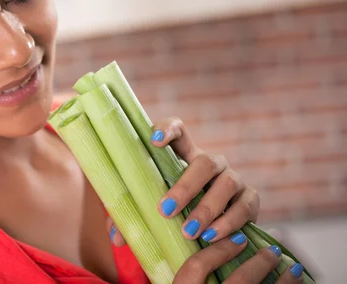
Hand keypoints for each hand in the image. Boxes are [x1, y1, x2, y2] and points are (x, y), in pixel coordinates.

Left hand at [106, 117, 305, 281]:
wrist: (213, 233)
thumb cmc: (175, 214)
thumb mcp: (153, 211)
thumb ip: (134, 219)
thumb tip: (116, 238)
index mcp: (184, 155)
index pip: (178, 129)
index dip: (168, 128)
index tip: (154, 140)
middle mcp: (211, 162)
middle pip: (205, 162)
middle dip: (185, 187)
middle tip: (165, 211)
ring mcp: (233, 178)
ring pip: (226, 183)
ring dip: (207, 209)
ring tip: (188, 232)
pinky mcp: (250, 199)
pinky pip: (245, 206)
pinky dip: (229, 222)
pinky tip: (212, 237)